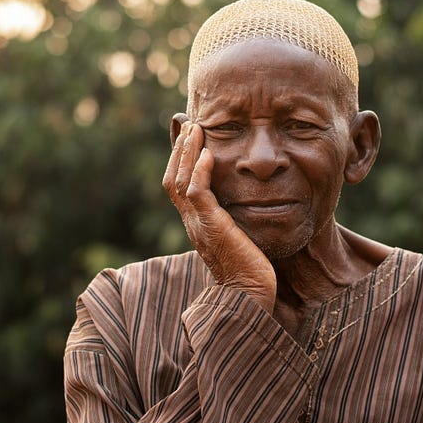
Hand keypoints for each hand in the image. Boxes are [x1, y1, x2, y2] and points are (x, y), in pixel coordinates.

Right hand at [163, 119, 276, 313]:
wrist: (248, 296)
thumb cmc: (250, 270)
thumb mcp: (240, 236)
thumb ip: (235, 218)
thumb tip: (242, 202)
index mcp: (196, 223)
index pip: (178, 185)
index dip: (181, 160)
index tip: (190, 138)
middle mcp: (191, 222)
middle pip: (172, 179)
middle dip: (179, 150)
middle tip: (189, 125)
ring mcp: (198, 224)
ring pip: (180, 181)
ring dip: (187, 153)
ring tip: (195, 130)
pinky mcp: (211, 226)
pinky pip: (197, 192)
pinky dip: (200, 170)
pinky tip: (208, 153)